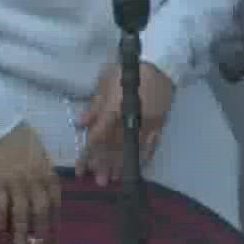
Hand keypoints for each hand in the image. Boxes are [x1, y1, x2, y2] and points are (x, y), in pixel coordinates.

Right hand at [0, 123, 61, 243]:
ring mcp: (15, 182)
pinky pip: (1, 205)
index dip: (54, 218)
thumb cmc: (22, 139)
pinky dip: (1, 218)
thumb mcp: (41, 156)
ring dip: (21, 230)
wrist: (0, 126)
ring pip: (21, 211)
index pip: (55, 200)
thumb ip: (44, 174)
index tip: (54, 233)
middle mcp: (34, 180)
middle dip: (40, 230)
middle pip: (40, 210)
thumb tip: (45, 194)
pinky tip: (1, 228)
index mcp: (47, 172)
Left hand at [77, 61, 175, 186]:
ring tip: (114, 178)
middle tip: (98, 181)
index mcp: (115, 108)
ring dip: (122, 164)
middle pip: (115, 146)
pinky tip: (138, 166)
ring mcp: (149, 122)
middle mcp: (131, 118)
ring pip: (133, 147)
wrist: (161, 62)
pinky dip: (145, 155)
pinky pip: (153, 142)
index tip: (82, 169)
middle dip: (105, 165)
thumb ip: (95, 105)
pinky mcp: (162, 121)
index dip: (88, 155)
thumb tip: (81, 123)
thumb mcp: (107, 82)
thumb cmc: (130, 69)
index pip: (99, 137)